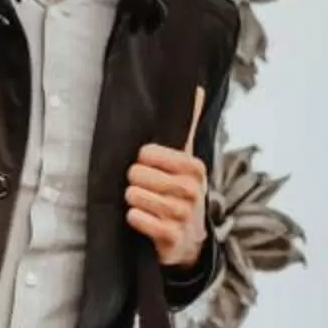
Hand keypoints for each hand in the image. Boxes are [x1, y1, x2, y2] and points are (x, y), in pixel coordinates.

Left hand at [126, 87, 207, 270]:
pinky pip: (138, 219)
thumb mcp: (185, 159)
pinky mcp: (172, 238)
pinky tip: (139, 218)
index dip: (141, 159)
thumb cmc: (179, 192)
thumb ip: (187, 125)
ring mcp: (183, 215)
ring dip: (132, 199)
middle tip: (142, 187)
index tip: (148, 165)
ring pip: (136, 196)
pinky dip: (134, 218)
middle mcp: (192, 190)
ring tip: (140, 201)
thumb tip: (196, 87)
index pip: (148, 152)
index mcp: (195, 167)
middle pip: (138, 174)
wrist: (187, 240)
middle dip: (133, 181)